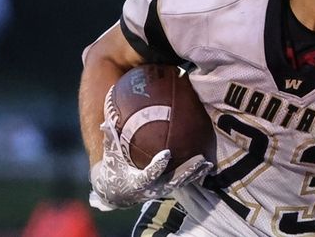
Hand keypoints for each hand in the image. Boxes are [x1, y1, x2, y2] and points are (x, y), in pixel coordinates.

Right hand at [88, 93, 212, 210]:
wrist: (116, 194)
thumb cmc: (114, 170)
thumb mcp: (111, 156)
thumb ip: (110, 139)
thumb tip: (106, 120)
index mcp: (137, 182)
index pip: (150, 174)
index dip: (158, 165)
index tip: (167, 153)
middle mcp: (151, 189)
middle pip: (173, 182)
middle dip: (186, 171)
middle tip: (200, 159)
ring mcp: (160, 190)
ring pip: (181, 183)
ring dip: (195, 174)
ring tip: (208, 163)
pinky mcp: (166, 189)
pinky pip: (183, 183)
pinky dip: (195, 175)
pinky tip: (207, 166)